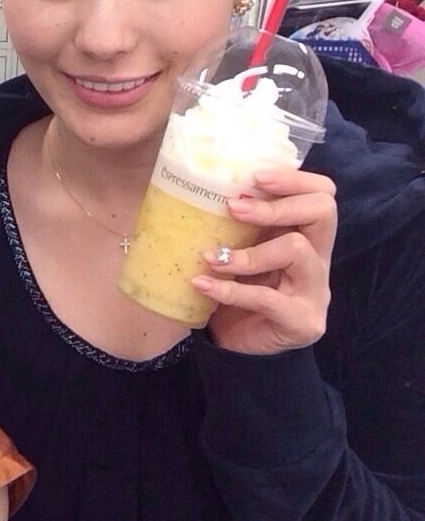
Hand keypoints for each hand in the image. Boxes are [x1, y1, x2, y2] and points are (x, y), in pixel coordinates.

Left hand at [193, 168, 336, 354]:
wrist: (239, 345)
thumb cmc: (237, 287)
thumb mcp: (239, 248)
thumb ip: (237, 223)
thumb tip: (198, 183)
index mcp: (306, 235)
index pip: (322, 194)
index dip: (295, 179)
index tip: (254, 176)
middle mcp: (318, 259)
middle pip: (323, 211)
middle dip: (276, 205)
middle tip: (233, 208)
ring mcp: (315, 291)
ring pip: (297, 251)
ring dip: (248, 252)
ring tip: (211, 257)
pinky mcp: (303, 321)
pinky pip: (268, 299)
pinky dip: (230, 289)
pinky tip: (201, 284)